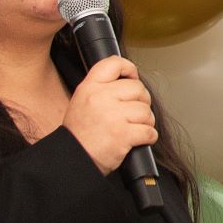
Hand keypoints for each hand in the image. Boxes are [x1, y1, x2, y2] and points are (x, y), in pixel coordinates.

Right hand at [64, 57, 157, 174]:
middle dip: (141, 102)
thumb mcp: (82, 101)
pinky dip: (148, 137)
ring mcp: (113, 116)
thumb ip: (101, 89)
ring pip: (146, 111)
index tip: (133, 77)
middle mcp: (101, 98)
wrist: (73, 160)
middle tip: (133, 113)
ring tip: (133, 128)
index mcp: (89, 88)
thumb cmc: (80, 134)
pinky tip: (138, 139)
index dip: (129, 68)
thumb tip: (129, 79)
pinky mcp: (123, 134)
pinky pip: (149, 130)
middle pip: (138, 88)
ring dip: (145, 122)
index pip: (113, 63)